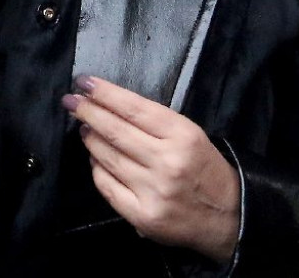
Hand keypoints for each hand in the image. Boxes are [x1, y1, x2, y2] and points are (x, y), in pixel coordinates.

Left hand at [61, 76, 239, 263]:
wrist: (228, 215)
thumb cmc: (203, 167)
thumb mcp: (190, 134)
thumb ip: (154, 122)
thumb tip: (109, 107)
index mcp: (182, 135)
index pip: (133, 108)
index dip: (105, 93)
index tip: (84, 82)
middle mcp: (167, 161)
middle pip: (116, 131)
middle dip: (88, 112)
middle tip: (70, 100)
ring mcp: (153, 191)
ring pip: (108, 157)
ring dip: (90, 138)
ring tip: (83, 126)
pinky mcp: (143, 216)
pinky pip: (108, 186)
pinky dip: (97, 169)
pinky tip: (94, 158)